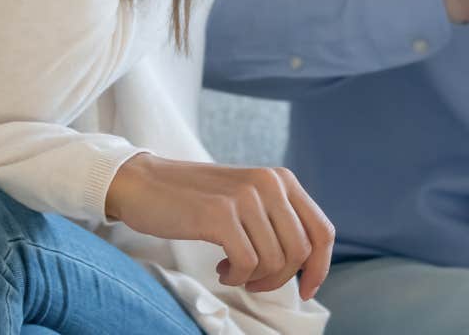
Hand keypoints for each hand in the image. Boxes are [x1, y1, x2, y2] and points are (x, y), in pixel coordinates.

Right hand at [104, 154, 334, 299]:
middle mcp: (270, 183)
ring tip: (232, 271)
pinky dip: (237, 277)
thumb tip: (308, 264)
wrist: (145, 183)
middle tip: (254, 281)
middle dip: (280, 279)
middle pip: (301, 252)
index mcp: (281, 179)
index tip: (306, 290)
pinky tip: (221, 270)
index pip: (323, 231)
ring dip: (254, 279)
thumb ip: (277, 219)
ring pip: (275, 261)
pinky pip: (248, 264)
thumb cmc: (196, 199)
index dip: (320, 268)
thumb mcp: (247, 198)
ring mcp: (245, 197)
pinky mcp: (220, 214)